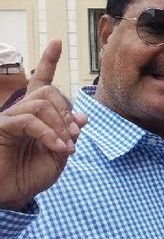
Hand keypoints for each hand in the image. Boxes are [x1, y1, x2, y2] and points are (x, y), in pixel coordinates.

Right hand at [0, 39, 86, 209]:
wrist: (11, 195)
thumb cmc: (31, 176)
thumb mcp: (59, 155)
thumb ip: (69, 134)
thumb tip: (81, 118)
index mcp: (36, 116)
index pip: (41, 82)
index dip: (48, 62)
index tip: (57, 42)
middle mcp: (21, 112)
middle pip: (49, 92)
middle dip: (67, 111)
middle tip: (74, 135)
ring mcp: (9, 118)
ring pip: (41, 103)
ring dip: (60, 125)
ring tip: (66, 146)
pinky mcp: (2, 127)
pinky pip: (30, 120)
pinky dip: (49, 133)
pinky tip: (58, 148)